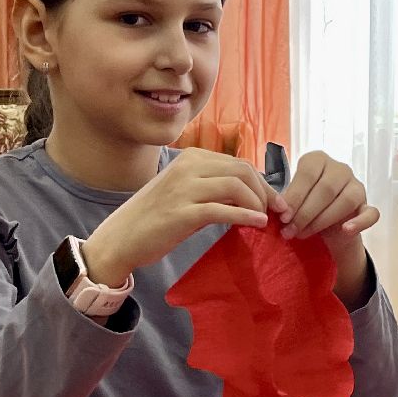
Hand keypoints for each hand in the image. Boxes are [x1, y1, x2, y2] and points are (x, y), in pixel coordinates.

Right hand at [83, 148, 283, 283]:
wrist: (120, 238)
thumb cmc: (155, 218)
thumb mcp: (185, 192)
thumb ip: (214, 187)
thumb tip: (251, 194)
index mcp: (191, 158)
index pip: (239, 163)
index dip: (262, 182)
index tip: (274, 201)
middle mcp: (188, 167)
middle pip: (242, 171)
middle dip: (265, 191)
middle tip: (277, 212)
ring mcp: (184, 189)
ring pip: (236, 186)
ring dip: (258, 203)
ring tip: (265, 220)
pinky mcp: (183, 213)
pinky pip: (224, 210)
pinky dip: (247, 216)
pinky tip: (257, 224)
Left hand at [277, 151, 380, 306]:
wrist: (324, 226)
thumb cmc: (303, 206)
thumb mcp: (291, 199)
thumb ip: (285, 201)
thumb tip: (278, 210)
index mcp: (318, 160)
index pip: (308, 174)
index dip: (295, 196)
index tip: (282, 216)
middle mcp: (340, 169)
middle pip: (326, 188)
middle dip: (305, 212)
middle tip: (289, 231)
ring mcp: (357, 186)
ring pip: (346, 200)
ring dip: (323, 220)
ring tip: (303, 234)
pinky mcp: (367, 206)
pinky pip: (371, 213)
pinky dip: (359, 223)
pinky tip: (346, 230)